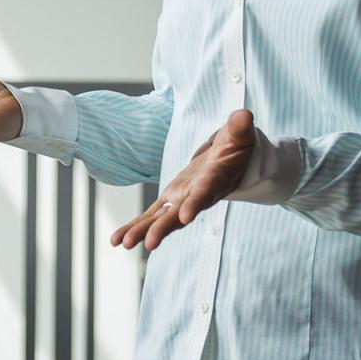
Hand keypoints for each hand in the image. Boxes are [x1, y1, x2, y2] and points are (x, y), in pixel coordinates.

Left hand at [111, 109, 255, 251]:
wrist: (233, 162)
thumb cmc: (238, 148)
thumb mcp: (240, 136)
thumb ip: (240, 128)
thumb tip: (243, 116)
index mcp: (215, 180)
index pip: (205, 192)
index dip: (195, 203)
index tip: (185, 217)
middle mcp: (196, 196)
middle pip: (179, 214)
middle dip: (163, 228)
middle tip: (149, 243)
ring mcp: (182, 200)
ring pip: (161, 219)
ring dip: (143, 231)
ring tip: (123, 244)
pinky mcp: (170, 199)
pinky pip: (151, 216)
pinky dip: (135, 227)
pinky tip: (117, 240)